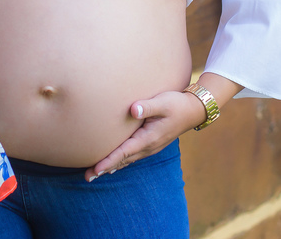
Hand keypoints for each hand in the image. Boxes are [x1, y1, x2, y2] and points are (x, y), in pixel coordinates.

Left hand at [85, 90, 203, 181]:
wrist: (193, 111)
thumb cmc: (176, 104)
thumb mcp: (163, 102)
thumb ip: (148, 106)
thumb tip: (133, 109)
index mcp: (148, 138)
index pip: (124, 152)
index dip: (109, 161)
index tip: (96, 169)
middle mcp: (148, 146)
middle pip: (122, 160)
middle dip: (105, 169)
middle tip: (87, 177)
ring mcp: (149, 147)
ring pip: (127, 160)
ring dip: (111, 167)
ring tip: (94, 174)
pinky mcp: (150, 143)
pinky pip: (131, 156)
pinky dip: (120, 161)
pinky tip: (112, 165)